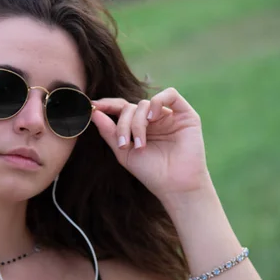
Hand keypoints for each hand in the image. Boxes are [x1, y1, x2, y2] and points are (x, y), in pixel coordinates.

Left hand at [91, 88, 210, 201]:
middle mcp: (153, 119)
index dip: (107, 105)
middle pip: (130, 107)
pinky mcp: (185, 114)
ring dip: (137, 122)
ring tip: (139, 144)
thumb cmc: (150, 172)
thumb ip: (109, 131)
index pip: (121, 109)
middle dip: (123, 124)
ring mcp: (169, 116)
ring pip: (145, 104)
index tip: (93, 106)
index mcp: (138, 126)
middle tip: (123, 144)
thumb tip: (94, 112)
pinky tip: (153, 118)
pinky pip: (170, 94)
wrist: (174, 185)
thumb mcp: (123, 152)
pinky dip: (157, 102)